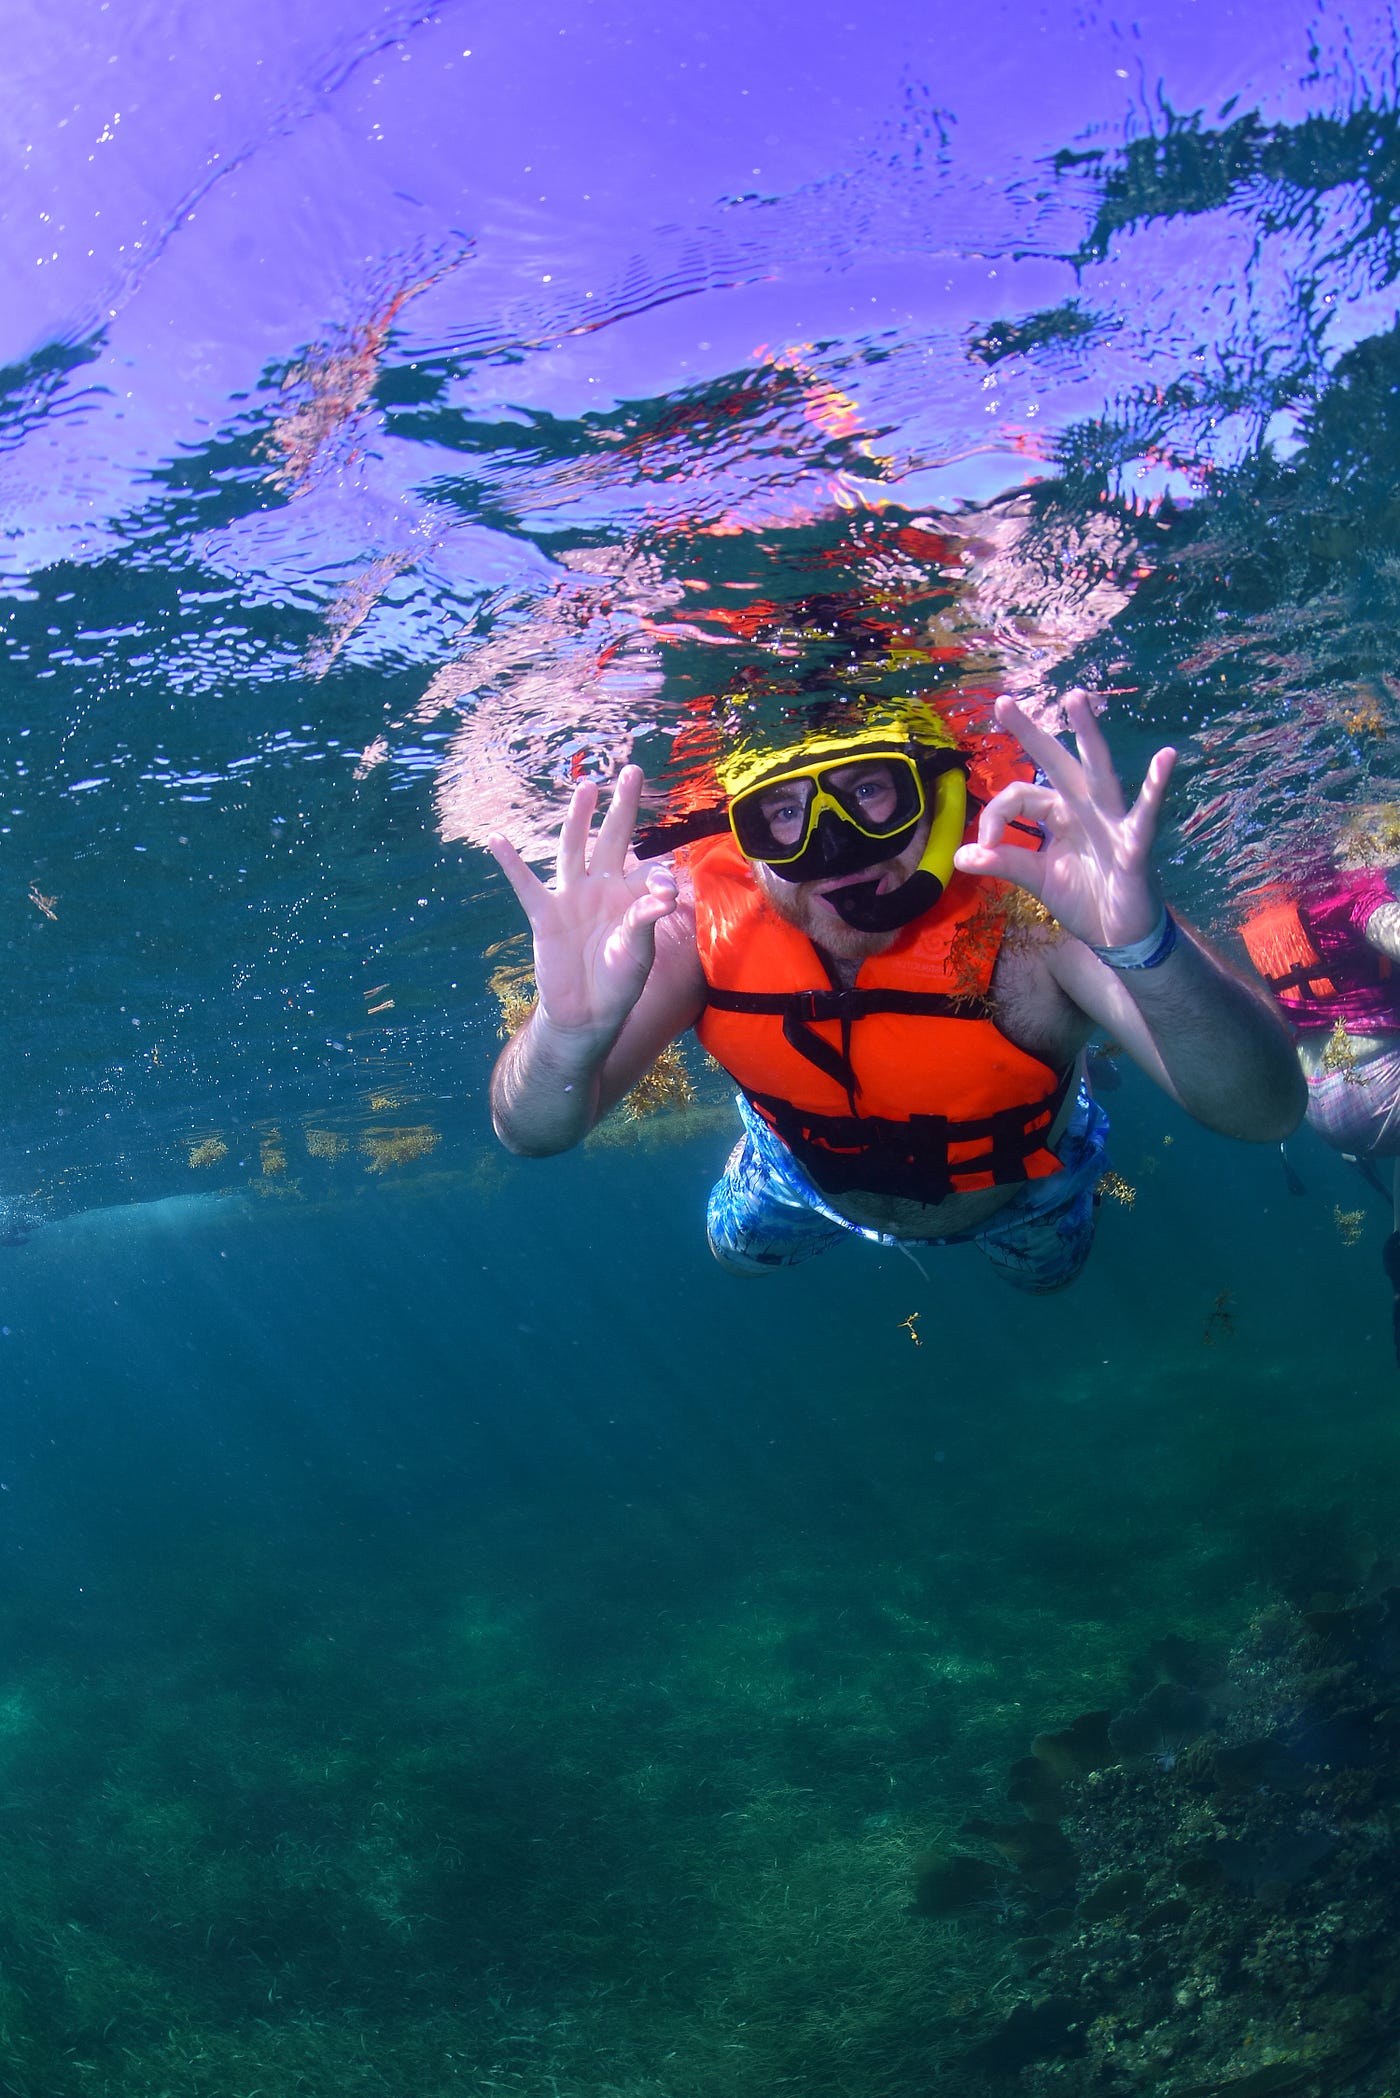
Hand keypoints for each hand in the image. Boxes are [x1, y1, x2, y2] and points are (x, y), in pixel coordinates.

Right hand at [487, 765, 678, 1042]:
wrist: (587, 1013)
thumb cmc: (619, 982)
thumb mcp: (639, 952)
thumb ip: (646, 919)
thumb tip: (664, 891)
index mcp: (630, 896)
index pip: (648, 870)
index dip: (658, 876)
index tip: (665, 890)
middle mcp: (601, 888)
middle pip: (612, 838)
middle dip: (621, 806)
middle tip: (631, 771)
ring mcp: (572, 897)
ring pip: (574, 849)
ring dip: (578, 818)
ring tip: (586, 788)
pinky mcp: (545, 914)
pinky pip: (526, 885)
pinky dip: (511, 863)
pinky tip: (497, 840)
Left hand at [953, 692, 1175, 948]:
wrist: (1119, 935)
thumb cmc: (1084, 899)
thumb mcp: (1037, 879)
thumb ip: (1004, 863)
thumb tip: (960, 856)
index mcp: (1059, 813)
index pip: (1020, 796)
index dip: (995, 816)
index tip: (983, 846)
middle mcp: (1084, 808)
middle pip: (1055, 763)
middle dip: (1030, 733)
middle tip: (1002, 702)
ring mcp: (1112, 822)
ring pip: (1098, 772)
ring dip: (1088, 736)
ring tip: (1075, 700)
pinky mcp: (1135, 844)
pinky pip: (1145, 813)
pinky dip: (1156, 786)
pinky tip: (1166, 758)